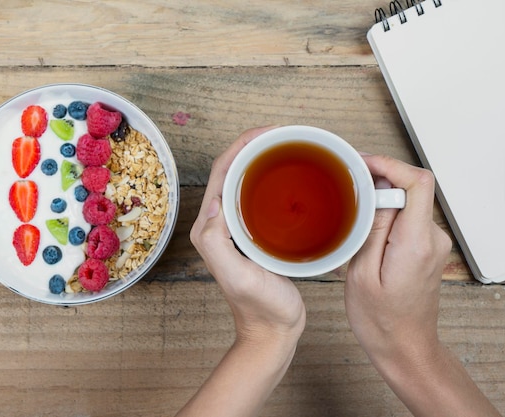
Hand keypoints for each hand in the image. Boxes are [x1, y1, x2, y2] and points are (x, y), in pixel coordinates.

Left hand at [179, 127, 304, 416]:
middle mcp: (221, 223)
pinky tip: (292, 177)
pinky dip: (273, 180)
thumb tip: (215, 200)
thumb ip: (218, 241)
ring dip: (263, 160)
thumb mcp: (237, 275)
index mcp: (211, 227)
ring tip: (288, 146)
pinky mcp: (256, 234)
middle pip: (233, 171)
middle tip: (283, 134)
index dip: (241, 146)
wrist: (273, 331)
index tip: (268, 132)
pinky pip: (261, 197)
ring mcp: (239, 227)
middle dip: (253, 146)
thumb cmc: (259, 308)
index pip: (222, 173)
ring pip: (247, 182)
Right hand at [345, 154, 450, 359]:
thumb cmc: (381, 320)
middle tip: (347, 185)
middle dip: (379, 179)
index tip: (363, 164)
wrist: (405, 347)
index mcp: (416, 242)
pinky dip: (387, 213)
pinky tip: (365, 225)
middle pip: (412, 187)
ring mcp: (433, 243)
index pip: (419, 182)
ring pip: (408, 201)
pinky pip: (408, 217)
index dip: (390, 164)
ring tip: (352, 208)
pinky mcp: (427, 248)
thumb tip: (376, 192)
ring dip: (381, 198)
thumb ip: (372, 228)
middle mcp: (432, 239)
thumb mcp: (362, 274)